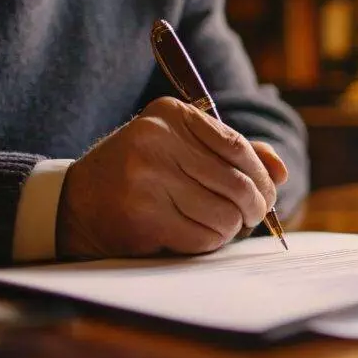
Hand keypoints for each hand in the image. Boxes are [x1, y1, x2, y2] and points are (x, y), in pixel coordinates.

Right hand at [56, 97, 287, 258]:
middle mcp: (157, 141)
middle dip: (254, 207)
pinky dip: (210, 243)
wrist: (76, 203)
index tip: (269, 193)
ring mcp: (147, 179)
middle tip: (252, 217)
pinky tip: (198, 237)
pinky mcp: (143, 216)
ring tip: (222, 227)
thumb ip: (231, 151)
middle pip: (236, 183)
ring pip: (224, 214)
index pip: (238, 147)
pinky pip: (203, 238)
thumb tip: (281, 171)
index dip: (262, 175)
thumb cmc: (140, 172)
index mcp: (171, 114)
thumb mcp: (181, 147)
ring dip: (231, 228)